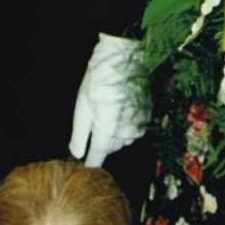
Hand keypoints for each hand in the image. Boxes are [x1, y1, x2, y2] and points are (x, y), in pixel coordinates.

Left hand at [68, 33, 149, 166]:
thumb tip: (77, 155)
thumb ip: (80, 133)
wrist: (126, 57)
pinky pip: (133, 131)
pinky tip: (119, 109)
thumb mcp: (83, 104)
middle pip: (111, 147)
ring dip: (113, 134)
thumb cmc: (100, 78)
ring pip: (122, 140)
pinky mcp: (146, 117)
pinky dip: (124, 126)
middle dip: (101, 140)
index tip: (85, 167)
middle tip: (95, 119)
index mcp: (108, 127)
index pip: (99, 154)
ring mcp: (139, 124)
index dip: (92, 161)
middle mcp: (126, 130)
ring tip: (107, 110)